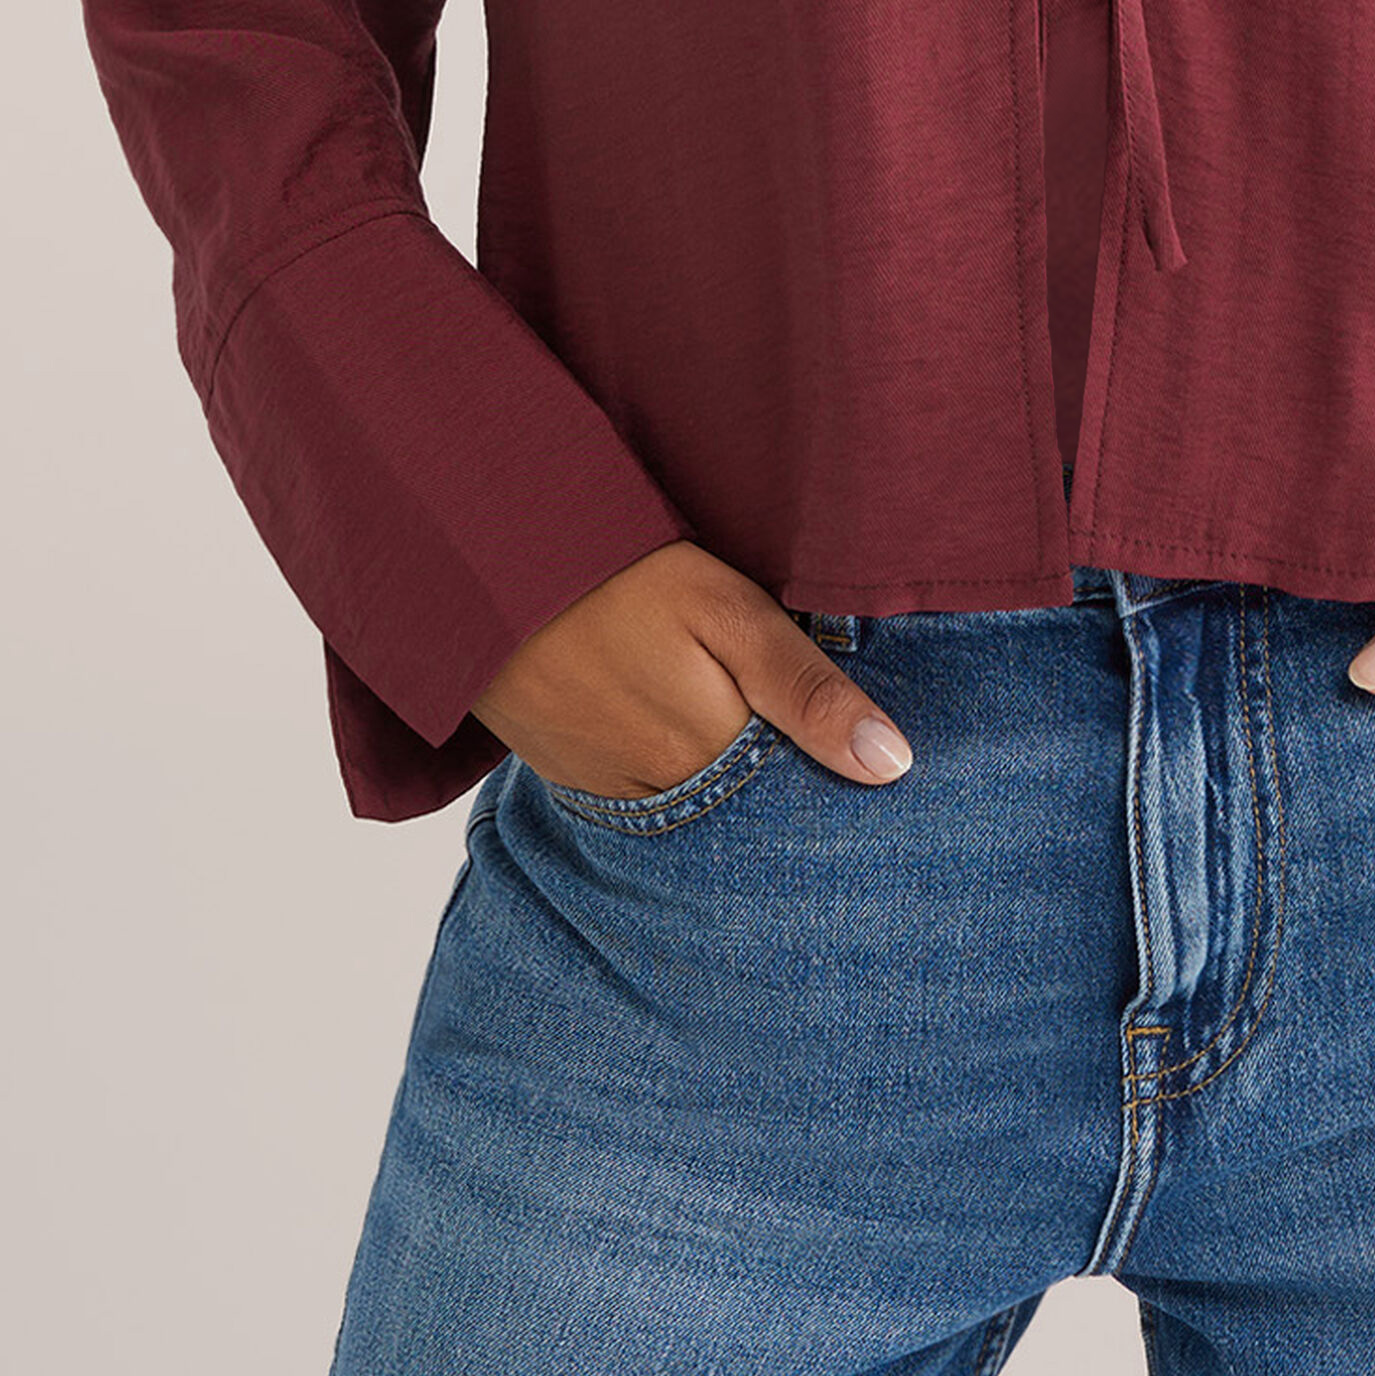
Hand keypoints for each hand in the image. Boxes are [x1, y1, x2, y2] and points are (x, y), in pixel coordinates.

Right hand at [469, 540, 914, 798]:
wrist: (483, 565)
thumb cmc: (618, 573)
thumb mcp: (727, 612)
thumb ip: (806, 688)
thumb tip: (892, 765)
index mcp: (709, 756)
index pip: (794, 799)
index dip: (829, 777)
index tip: (867, 768)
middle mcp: (658, 795)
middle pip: (744, 810)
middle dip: (779, 784)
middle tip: (794, 732)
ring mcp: (606, 790)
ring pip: (692, 805)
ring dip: (720, 777)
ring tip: (732, 718)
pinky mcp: (569, 775)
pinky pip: (638, 795)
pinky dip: (667, 769)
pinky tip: (677, 724)